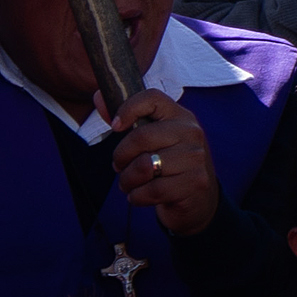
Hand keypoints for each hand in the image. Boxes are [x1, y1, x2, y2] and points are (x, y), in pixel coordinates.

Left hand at [108, 93, 216, 235]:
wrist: (198, 199)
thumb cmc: (168, 165)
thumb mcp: (152, 141)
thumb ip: (127, 120)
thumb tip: (99, 96)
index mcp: (179, 117)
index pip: (152, 98)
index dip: (128, 108)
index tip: (115, 126)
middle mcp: (191, 133)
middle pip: (141, 137)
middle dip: (120, 158)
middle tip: (121, 166)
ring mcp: (196, 157)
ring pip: (144, 167)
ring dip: (127, 181)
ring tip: (131, 184)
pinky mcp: (195, 182)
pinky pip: (152, 190)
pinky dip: (137, 197)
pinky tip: (141, 195)